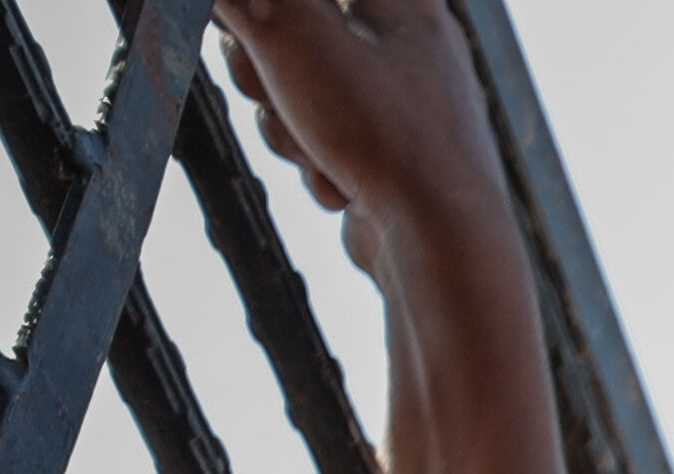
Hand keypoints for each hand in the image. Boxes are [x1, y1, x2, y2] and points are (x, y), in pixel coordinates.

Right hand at [216, 0, 515, 288]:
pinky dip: (323, 170)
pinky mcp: (392, 164)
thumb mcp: (293, 37)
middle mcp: (414, 53)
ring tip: (315, 151)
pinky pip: (329, 149)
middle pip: (299, 38)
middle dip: (265, 71)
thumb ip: (254, 1)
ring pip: (305, 97)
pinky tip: (343, 191)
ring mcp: (405, 114)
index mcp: (407, 5)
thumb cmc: (383, 135)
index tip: (237, 26)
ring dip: (290, 129)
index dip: (269, 9)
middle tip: (262, 86)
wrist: (440, 249)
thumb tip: (233, 2)